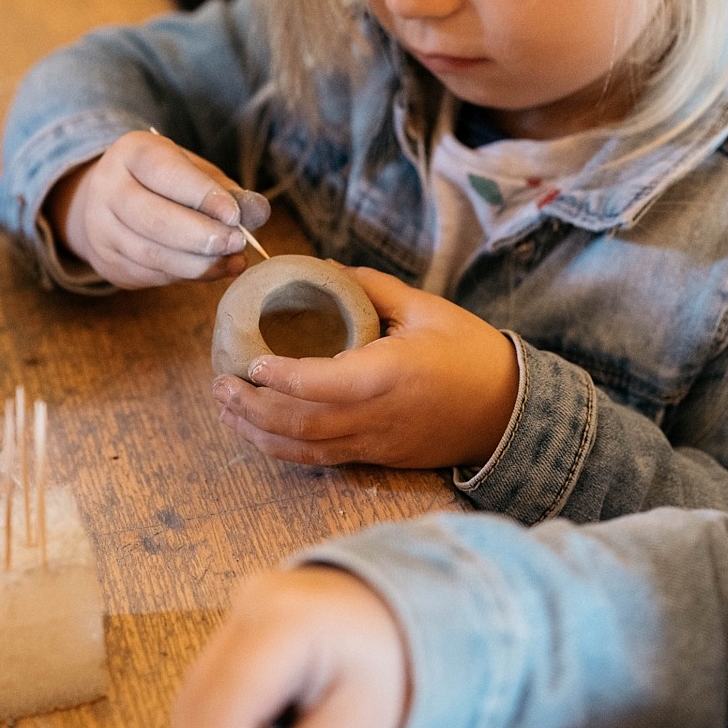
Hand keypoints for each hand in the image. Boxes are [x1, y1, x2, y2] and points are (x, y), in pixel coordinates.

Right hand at [46, 131, 269, 288]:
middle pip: (153, 219)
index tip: (233, 215)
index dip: (201, 195)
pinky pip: (151, 275)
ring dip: (199, 263)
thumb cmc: (164, 183)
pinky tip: (212, 269)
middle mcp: (107, 188)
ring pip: (151, 255)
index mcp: (131, 153)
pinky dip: (187, 276)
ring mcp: (101, 229)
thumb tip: (259, 212)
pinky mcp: (107, 263)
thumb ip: (226, 190)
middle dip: (201, 236)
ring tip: (232, 260)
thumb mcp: (194, 172)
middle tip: (236, 243)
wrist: (109, 203)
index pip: (165, 173)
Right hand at [173, 566, 410, 727]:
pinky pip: (199, 693)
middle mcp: (249, 610)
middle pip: (199, 705)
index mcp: (288, 624)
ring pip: (190, 702)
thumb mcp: (360, 723)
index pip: (229, 705)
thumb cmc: (381, 664)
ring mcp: (231, 618)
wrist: (382, 615)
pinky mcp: (223, 635)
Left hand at [212, 266, 519, 467]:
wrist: (508, 412)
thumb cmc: (471, 353)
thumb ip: (371, 288)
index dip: (285, 377)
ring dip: (258, 432)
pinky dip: (282, 447)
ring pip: (305, 448)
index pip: (327, 384)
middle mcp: (377, 415)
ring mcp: (374, 441)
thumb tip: (323, 269)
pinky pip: (320, 458)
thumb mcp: (426, 308)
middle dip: (254, 408)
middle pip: (303, 424)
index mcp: (391, 374)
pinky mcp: (374, 456)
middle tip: (220, 384)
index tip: (252, 363)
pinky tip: (255, 430)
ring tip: (225, 408)